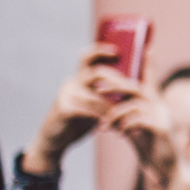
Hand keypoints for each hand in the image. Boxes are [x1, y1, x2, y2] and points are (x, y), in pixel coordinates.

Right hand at [24, 44, 137, 174]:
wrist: (54, 140)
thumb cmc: (78, 120)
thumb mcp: (93, 104)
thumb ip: (105, 93)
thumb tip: (131, 85)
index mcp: (79, 78)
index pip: (88, 57)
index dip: (101, 50)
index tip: (118, 51)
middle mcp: (71, 82)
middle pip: (98, 73)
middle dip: (119, 81)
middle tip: (135, 90)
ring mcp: (66, 94)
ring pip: (96, 95)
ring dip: (113, 106)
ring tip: (127, 115)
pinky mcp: (63, 108)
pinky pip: (89, 110)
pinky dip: (102, 117)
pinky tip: (111, 125)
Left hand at [102, 53, 189, 189]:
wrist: (170, 172)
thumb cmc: (154, 151)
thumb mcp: (140, 130)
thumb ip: (130, 116)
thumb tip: (114, 109)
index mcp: (156, 104)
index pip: (151, 79)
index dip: (149, 63)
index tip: (147, 47)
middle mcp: (161, 107)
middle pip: (136, 87)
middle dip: (114, 84)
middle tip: (95, 85)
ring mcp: (163, 117)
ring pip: (134, 103)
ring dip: (115, 112)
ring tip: (104, 125)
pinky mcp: (161, 130)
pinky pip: (138, 120)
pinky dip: (124, 124)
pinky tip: (117, 133)